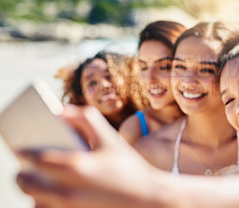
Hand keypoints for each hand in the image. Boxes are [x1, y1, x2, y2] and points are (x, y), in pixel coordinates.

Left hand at [17, 105, 160, 207]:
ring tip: (43, 183)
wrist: (147, 199)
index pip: (35, 158)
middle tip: (28, 169)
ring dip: (35, 192)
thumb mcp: (110, 139)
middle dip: (23, 175)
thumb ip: (86, 118)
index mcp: (77, 165)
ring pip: (34, 202)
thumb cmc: (129, 167)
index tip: (22, 149)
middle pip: (26, 183)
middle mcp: (67, 191)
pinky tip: (53, 197)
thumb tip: (61, 109)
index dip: (25, 153)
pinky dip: (45, 205)